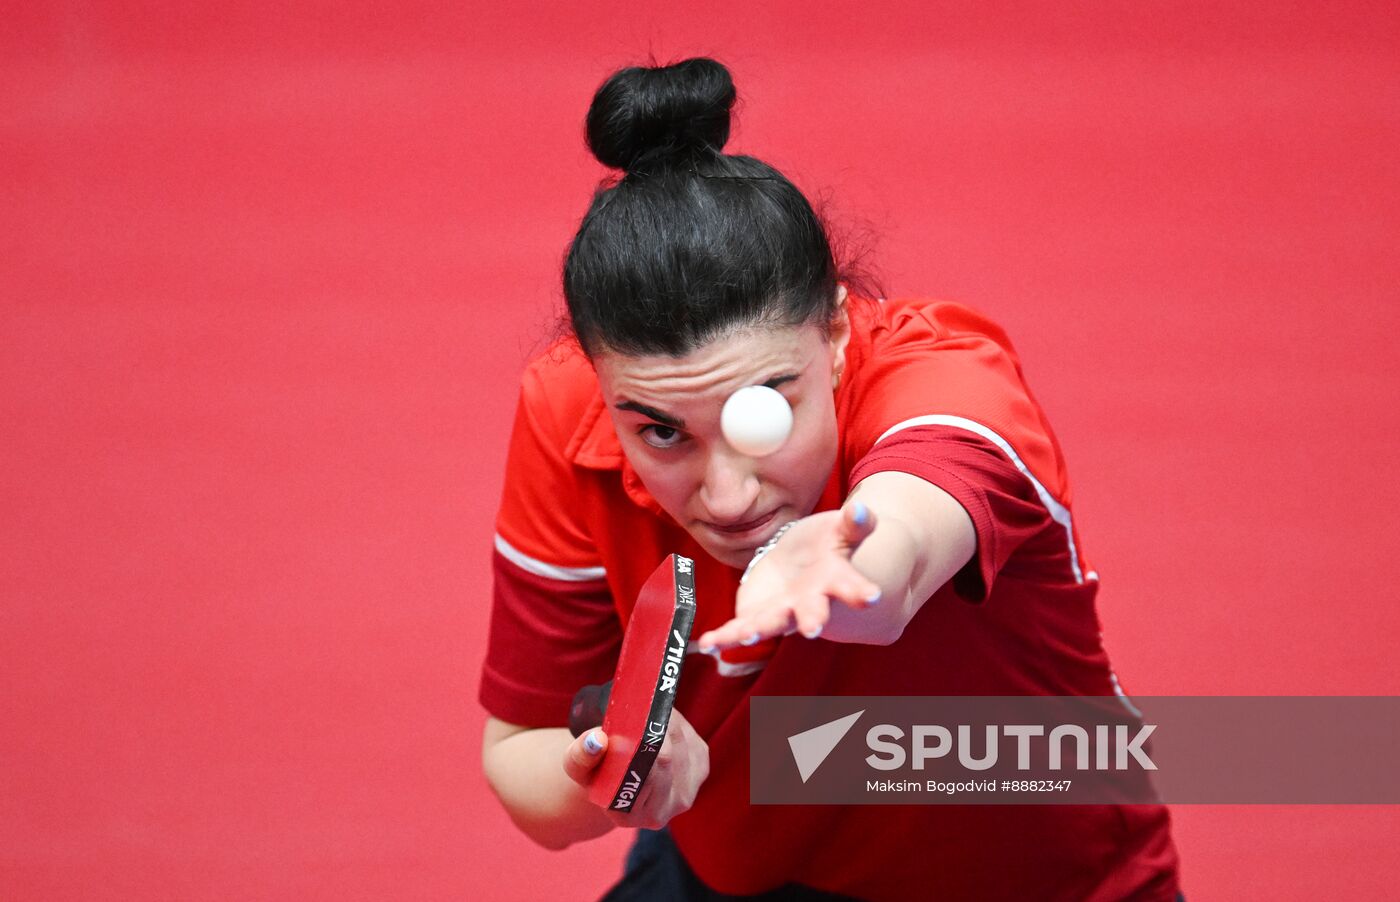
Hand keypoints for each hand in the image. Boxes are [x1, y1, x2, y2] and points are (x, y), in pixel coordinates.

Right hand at [562, 707, 709, 829]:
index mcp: (627, 815)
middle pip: (667, 759)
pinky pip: (693, 741)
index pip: (644, 775)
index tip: (633, 721)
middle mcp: (660, 813)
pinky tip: (662, 725)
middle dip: (655, 727)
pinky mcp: (700, 772)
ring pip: (682, 745)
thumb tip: (596, 740)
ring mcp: (686, 795)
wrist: (621, 780)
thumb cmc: (597, 771)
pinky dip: (679, 726)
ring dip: (667, 723)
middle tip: (642, 708)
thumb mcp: (578, 767)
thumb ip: (580, 756)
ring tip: (648, 714)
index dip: (641, 743)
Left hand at [695, 500, 882, 650]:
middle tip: (812, 629)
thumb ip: (854, 524)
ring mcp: (781, 614)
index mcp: (834, 580)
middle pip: (811, 611)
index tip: (871, 596)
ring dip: (759, 630)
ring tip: (746, 635)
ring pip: (771, 624)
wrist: (800, 563)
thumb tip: (861, 509)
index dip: (860, 591)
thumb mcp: (839, 530)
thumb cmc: (824, 547)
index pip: (850, 585)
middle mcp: (809, 603)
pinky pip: (738, 630)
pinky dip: (723, 638)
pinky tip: (708, 643)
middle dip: (812, 618)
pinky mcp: (755, 617)